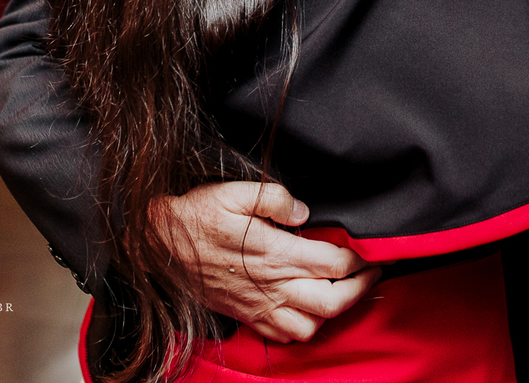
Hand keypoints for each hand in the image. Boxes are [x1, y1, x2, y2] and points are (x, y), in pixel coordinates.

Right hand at [158, 181, 380, 342]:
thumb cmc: (194, 217)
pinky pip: (284, 336)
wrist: (156, 245)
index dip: (361, 257)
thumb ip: (274, 198)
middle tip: (372, 271)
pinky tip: (308, 308)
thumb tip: (304, 210)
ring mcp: (259, 305)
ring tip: (343, 289)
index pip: (335, 262)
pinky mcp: (246, 316)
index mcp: (275, 252)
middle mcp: (272, 285)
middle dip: (361, 287)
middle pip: (334, 301)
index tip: (372, 248)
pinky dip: (304, 327)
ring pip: (312, 325)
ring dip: (334, 311)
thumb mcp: (232, 192)